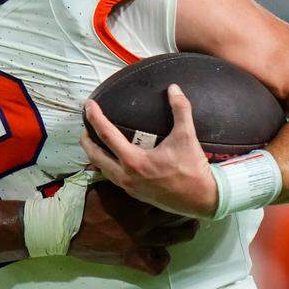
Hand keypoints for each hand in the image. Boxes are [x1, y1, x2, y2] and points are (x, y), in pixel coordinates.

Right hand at [68, 181, 197, 274]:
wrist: (65, 228)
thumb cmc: (79, 203)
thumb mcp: (97, 181)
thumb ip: (113, 172)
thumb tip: (116, 158)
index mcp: (134, 196)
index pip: (164, 188)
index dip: (174, 185)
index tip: (180, 180)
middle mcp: (143, 218)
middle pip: (175, 211)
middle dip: (186, 207)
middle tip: (192, 202)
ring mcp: (140, 239)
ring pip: (175, 236)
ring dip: (185, 231)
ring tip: (191, 226)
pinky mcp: (133, 258)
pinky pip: (157, 264)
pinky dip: (161, 259)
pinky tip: (162, 254)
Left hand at [80, 84, 218, 218]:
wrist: (203, 200)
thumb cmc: (193, 169)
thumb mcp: (187, 137)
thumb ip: (180, 110)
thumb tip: (174, 88)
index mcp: (134, 161)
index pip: (106, 135)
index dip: (95, 117)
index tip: (88, 104)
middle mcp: (126, 176)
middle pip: (95, 155)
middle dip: (86, 139)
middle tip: (85, 125)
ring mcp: (129, 187)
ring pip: (102, 169)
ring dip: (95, 154)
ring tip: (94, 141)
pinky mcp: (135, 194)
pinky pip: (113, 178)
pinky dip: (107, 165)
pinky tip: (113, 158)